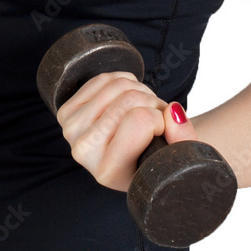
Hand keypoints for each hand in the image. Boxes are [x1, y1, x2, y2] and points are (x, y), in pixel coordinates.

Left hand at [56, 72, 198, 190]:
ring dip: (141, 91)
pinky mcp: (66, 111)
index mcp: (110, 171)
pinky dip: (124, 82)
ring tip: (146, 110)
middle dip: (153, 102)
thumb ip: (184, 139)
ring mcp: (71, 128)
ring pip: (117, 84)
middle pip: (130, 98)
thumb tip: (173, 111)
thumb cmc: (156, 162)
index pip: (141, 120)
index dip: (160, 119)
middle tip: (157, 118)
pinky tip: (129, 100)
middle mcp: (84, 151)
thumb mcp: (178, 159)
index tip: (163, 131)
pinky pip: (102, 79)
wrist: (129, 164)